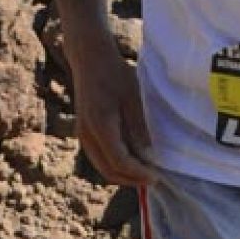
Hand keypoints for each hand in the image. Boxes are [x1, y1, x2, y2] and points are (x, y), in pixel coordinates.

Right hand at [69, 43, 156, 186]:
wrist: (89, 59)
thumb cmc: (115, 73)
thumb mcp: (133, 97)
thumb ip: (139, 127)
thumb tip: (149, 155)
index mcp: (100, 126)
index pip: (119, 161)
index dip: (138, 173)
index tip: (156, 176)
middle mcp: (87, 134)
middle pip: (108, 170)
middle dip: (131, 179)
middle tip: (152, 179)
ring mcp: (83, 134)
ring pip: (101, 166)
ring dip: (122, 174)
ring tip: (143, 172)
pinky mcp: (84, 132)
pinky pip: (98, 157)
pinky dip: (114, 164)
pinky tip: (131, 159)